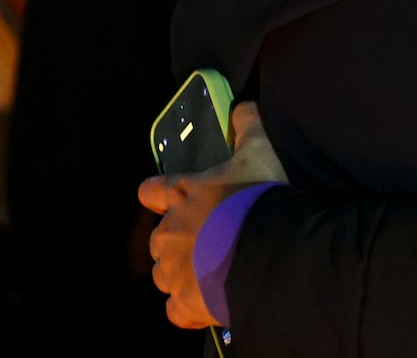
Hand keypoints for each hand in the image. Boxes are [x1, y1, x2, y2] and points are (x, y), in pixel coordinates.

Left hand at [139, 102, 288, 329]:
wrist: (263, 248)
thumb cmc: (256, 196)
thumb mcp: (259, 152)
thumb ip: (248, 127)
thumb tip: (243, 105)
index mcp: (182, 196)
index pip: (153, 191)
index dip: (155, 194)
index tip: (159, 196)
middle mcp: (170, 233)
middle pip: (159, 238)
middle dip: (178, 239)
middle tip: (210, 238)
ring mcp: (174, 271)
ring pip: (165, 274)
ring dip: (182, 272)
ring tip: (212, 271)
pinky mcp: (185, 303)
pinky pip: (177, 310)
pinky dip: (188, 308)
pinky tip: (206, 304)